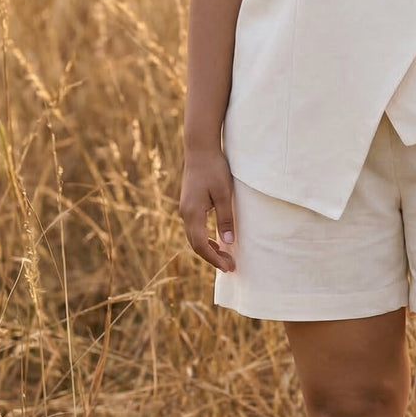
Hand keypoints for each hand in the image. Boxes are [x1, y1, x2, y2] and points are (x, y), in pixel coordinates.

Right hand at [179, 147, 236, 271]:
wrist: (200, 149)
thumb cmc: (214, 169)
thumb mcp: (225, 194)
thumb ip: (225, 219)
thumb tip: (227, 243)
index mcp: (192, 213)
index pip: (201, 245)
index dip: (215, 259)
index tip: (229, 267)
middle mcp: (185, 213)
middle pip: (195, 244)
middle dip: (212, 257)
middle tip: (230, 266)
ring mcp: (185, 209)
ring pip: (194, 237)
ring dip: (208, 249)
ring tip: (225, 257)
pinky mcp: (189, 204)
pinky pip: (195, 228)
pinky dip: (205, 238)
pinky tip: (216, 241)